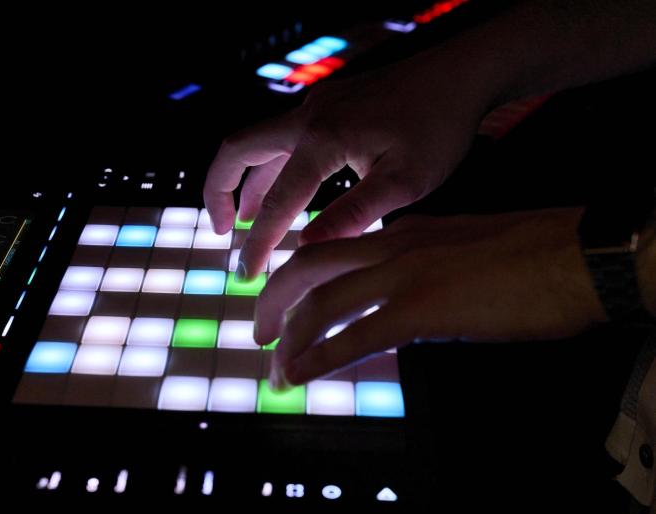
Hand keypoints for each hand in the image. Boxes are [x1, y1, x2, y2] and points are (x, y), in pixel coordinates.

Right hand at [203, 49, 496, 278]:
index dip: (257, 242)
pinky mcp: (329, 103)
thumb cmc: (439, 127)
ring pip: (261, 142)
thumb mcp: (405, 181)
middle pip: (237, 150)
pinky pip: (286, 137)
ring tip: (248, 219)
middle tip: (221, 230)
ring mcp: (317, 105)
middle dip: (220, 191)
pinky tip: (289, 187)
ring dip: (248, 181)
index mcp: (322, 139)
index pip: (277, 201)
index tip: (246, 274)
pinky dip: (274, 167)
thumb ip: (354, 214)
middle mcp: (308, 117)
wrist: (460, 74)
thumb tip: (307, 248)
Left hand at [254, 208, 607, 388]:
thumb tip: (401, 302)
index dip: (299, 277)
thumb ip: (422, 269)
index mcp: (404, 231)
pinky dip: (319, 358)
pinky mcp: (422, 309)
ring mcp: (405, 275)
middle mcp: (394, 247)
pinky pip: (355, 337)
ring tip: (274, 369)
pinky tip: (299, 376)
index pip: (333, 250)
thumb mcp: (461, 250)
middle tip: (260, 333)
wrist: (575, 254)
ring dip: (290, 338)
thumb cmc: (531, 254)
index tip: (286, 301)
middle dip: (274, 300)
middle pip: (309, 267)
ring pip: (323, 302)